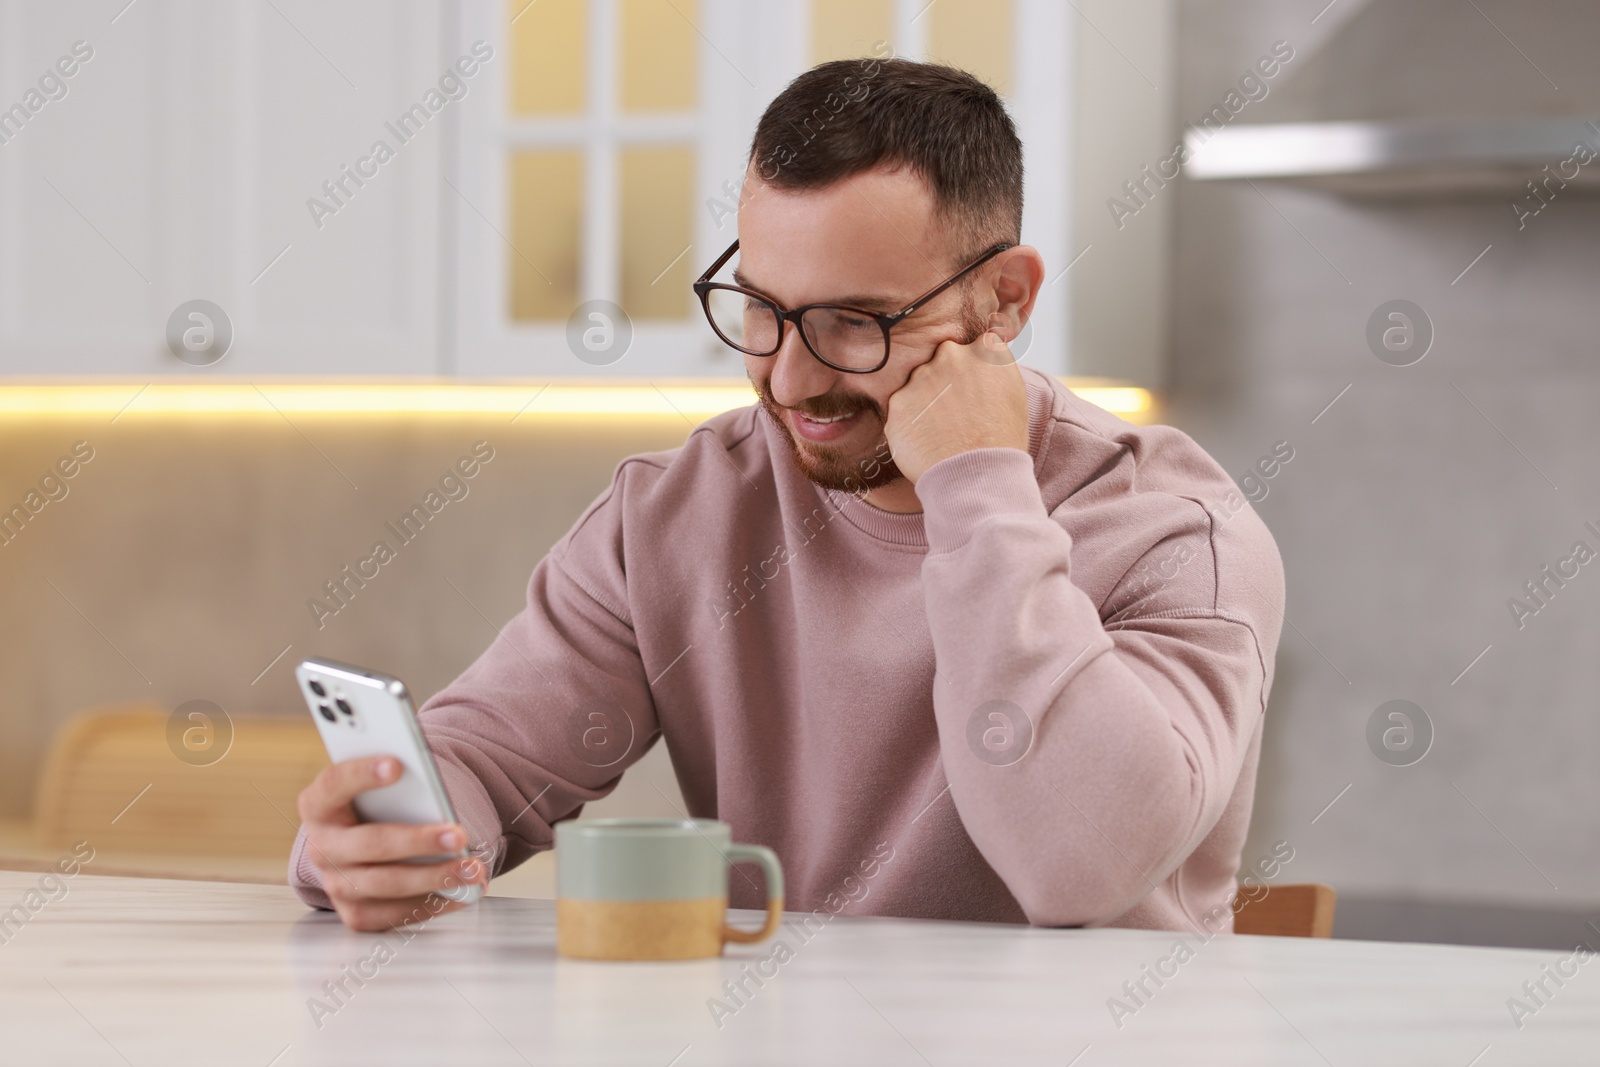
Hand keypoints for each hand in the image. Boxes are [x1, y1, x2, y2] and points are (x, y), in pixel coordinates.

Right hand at [297, 755, 487, 931]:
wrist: (370, 845)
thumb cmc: (382, 806)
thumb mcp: (383, 789)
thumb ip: (400, 784)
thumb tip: (435, 793)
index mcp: (320, 804)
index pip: (334, 784)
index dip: (362, 774)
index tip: (397, 765)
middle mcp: (322, 847)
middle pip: (369, 844)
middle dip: (417, 841)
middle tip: (458, 835)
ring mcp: (335, 884)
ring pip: (385, 884)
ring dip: (434, 877)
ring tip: (472, 869)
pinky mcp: (356, 913)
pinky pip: (393, 914)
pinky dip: (433, 904)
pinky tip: (462, 893)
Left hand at [883, 330, 1028, 484]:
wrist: (978, 479)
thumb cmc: (1002, 443)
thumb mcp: (1013, 395)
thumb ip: (994, 369)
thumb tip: (982, 357)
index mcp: (986, 350)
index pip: (974, 348)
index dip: (972, 372)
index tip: (974, 393)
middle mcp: (951, 355)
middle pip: (941, 361)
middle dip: (944, 382)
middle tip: (955, 416)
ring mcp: (921, 377)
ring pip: (917, 385)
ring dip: (924, 403)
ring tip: (941, 433)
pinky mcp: (897, 402)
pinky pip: (901, 410)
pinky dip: (909, 424)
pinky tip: (926, 443)